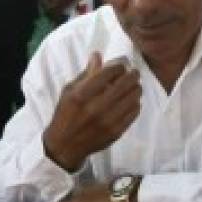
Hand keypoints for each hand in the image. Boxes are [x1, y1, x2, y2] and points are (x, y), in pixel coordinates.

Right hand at [41, 52, 140, 171]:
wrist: (66, 145)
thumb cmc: (66, 114)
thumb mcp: (69, 91)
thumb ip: (86, 74)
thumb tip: (98, 55)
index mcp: (81, 95)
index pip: (108, 73)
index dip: (119, 67)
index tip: (121, 66)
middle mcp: (96, 107)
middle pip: (124, 84)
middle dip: (132, 75)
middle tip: (134, 73)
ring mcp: (108, 121)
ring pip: (133, 98)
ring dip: (136, 88)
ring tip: (135, 86)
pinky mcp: (116, 131)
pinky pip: (134, 113)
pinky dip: (136, 103)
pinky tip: (132, 100)